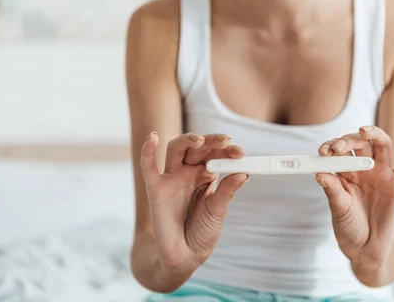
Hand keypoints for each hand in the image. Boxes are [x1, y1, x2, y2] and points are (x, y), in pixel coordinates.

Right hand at [140, 132, 247, 272]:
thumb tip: (245, 172)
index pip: (217, 154)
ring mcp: (171, 178)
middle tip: (226, 142)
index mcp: (206, 174)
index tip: (241, 152)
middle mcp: (189, 172)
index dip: (228, 151)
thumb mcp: (218, 210)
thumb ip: (228, 190)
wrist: (185, 255)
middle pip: (198, 147)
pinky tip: (153, 137)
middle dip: (212, 142)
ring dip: (187, 140)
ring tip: (199, 140)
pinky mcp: (155, 188)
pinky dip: (148, 150)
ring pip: (176, 149)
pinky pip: (148, 166)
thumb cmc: (203, 231)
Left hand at [316, 126, 393, 270]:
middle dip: (348, 139)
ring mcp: (383, 173)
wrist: (366, 248)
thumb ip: (333, 191)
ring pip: (381, 144)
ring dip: (373, 133)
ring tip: (363, 131)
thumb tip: (320, 173)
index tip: (323, 151)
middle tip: (338, 147)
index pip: (339, 150)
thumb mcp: (339, 209)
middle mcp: (364, 167)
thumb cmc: (349, 226)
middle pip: (359, 142)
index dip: (331, 146)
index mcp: (346, 171)